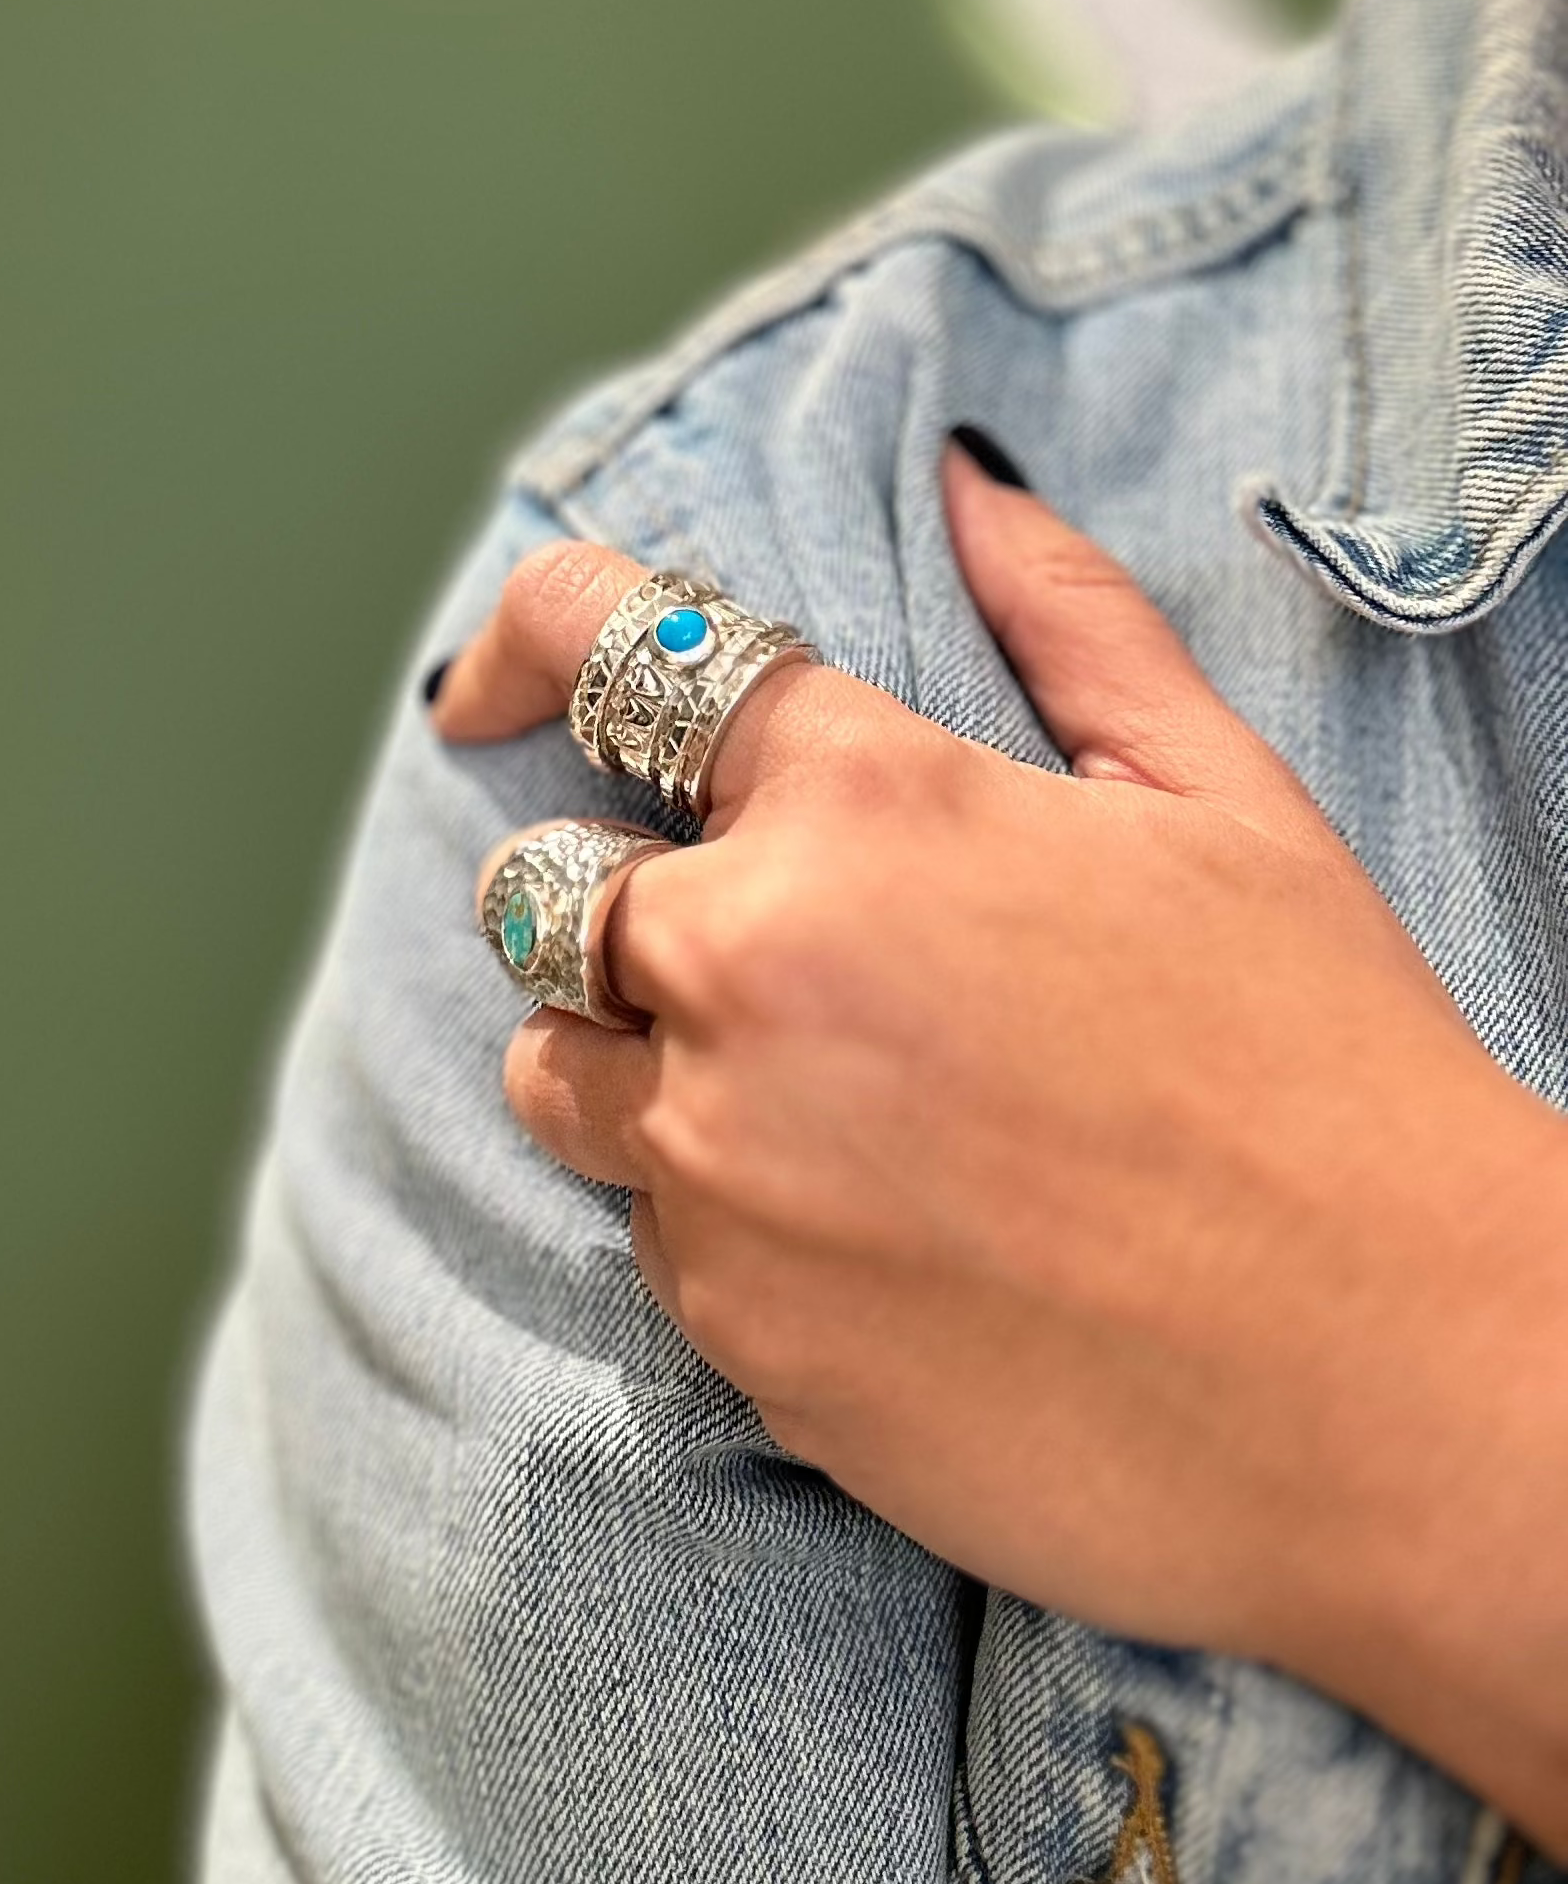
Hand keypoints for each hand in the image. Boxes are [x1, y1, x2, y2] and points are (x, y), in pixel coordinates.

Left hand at [433, 439, 1567, 1854]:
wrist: (1398, 1394)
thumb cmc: (1329, 1079)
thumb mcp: (1226, 809)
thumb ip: (1071, 627)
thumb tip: (964, 490)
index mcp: (862, 808)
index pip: (609, 647)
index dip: (527, 638)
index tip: (484, 690)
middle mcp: (743, 972)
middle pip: (538, 901)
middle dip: (614, 911)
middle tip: (753, 956)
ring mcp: (715, 1164)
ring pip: (555, 1078)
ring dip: (637, 1071)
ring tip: (821, 1112)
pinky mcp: (726, 1327)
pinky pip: (649, 1240)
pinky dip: (723, 1227)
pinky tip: (884, 1247)